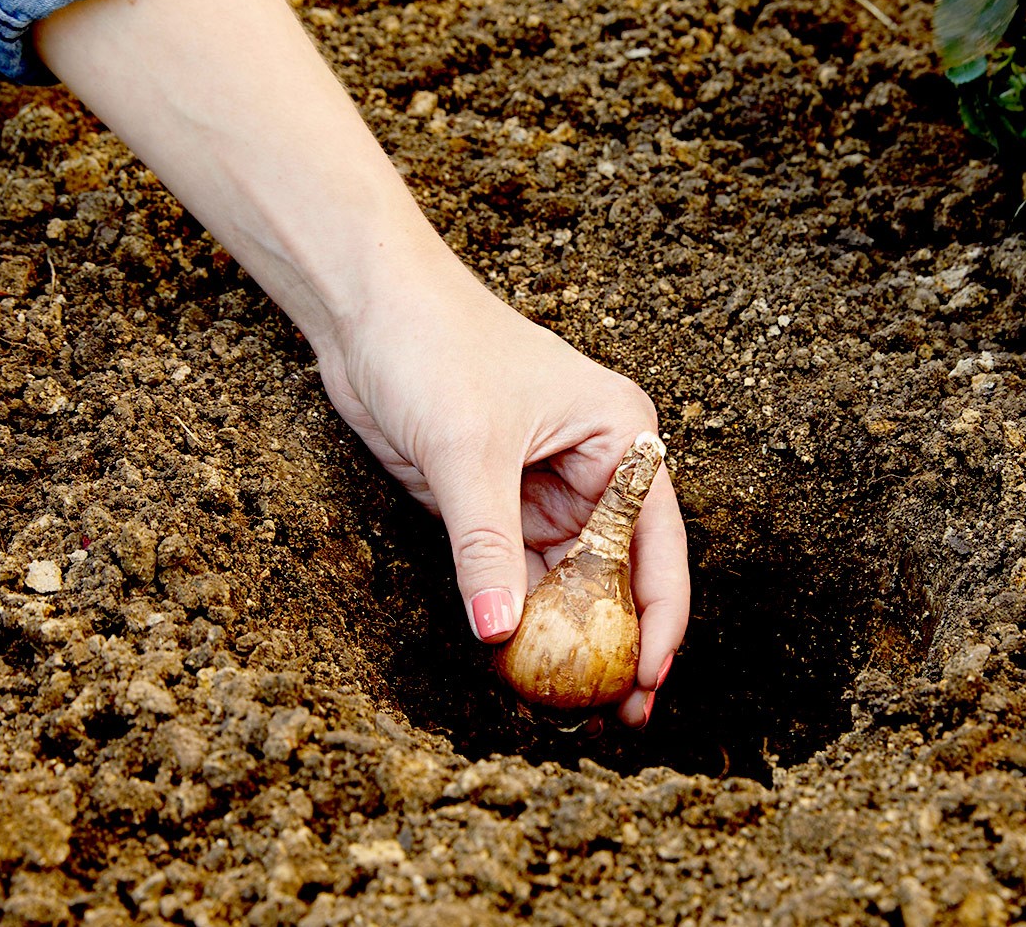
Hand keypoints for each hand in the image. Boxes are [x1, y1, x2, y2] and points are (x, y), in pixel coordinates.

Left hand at [33, 0, 688, 725]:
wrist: (364, 308)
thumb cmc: (434, 347)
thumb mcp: (466, 451)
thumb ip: (486, 545)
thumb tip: (499, 633)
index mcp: (620, 435)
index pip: (657, 541)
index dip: (661, 617)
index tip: (648, 681)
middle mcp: (593, 465)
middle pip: (618, 571)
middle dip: (616, 642)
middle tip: (613, 718)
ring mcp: (542, 486)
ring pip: (566, 579)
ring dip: (563, 637)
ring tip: (561, 706)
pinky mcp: (492, 500)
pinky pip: (515, 571)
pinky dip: (514, 613)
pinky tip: (512, 662)